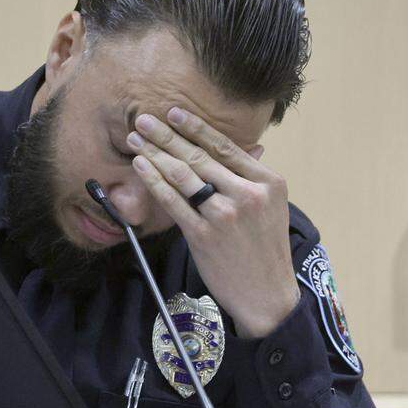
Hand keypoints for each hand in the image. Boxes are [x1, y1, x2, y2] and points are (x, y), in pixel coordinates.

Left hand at [128, 107, 299, 338]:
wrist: (266, 294)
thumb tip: (249, 147)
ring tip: (135, 139)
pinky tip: (141, 166)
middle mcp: (247, 194)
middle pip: (200, 157)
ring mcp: (224, 215)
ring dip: (155, 153)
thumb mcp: (272, 208)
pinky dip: (154, 180)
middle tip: (142, 118)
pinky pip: (173, 201)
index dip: (196, 128)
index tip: (174, 113)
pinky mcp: (203, 235)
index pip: (226, 147)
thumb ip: (254, 178)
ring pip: (183, 176)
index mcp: (268, 182)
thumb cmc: (265, 250)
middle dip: (166, 135)